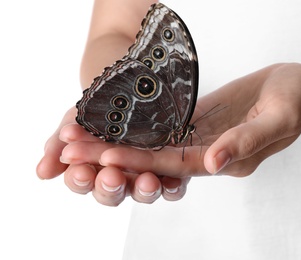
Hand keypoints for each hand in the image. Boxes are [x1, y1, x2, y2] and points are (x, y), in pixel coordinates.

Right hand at [36, 107, 188, 205]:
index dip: (79, 179)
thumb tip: (42, 173)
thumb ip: (59, 144)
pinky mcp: (173, 171)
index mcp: (94, 168)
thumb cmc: (101, 109)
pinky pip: (174, 188)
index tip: (79, 170)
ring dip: (143, 190)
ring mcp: (147, 175)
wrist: (133, 89)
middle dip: (109, 187)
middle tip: (109, 176)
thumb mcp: (78, 120)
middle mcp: (120, 176)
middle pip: (112, 193)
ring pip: (144, 193)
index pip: (83, 181)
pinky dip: (173, 188)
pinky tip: (172, 182)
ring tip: (147, 181)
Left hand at [65, 63, 300, 178]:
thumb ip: (246, 143)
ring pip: (151, 145)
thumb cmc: (296, 101)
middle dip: (111, 155)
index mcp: (224, 161)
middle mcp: (206, 155)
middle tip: (69, 151)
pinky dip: (134, 126)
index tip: (101, 158)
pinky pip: (161, 127)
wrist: (300, 86)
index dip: (137, 163)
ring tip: (77, 136)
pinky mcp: (197, 122)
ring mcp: (200, 139)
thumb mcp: (277, 118)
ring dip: (115, 141)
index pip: (173, 166)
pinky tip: (109, 120)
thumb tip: (212, 166)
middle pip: (153, 159)